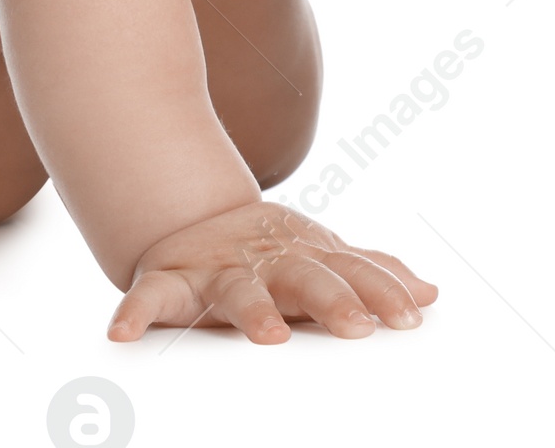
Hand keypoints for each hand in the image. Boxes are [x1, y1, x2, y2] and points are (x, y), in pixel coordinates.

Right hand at [107, 200, 438, 342]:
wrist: (193, 216)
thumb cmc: (269, 251)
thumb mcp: (322, 254)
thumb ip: (371, 272)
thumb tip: (432, 292)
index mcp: (306, 256)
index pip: (352, 273)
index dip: (381, 292)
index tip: (413, 316)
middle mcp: (265, 260)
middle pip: (304, 278)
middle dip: (332, 300)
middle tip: (358, 327)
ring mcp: (217, 269)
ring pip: (236, 291)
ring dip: (252, 312)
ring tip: (269, 337)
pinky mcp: (168, 281)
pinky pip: (149, 298)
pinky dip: (135, 312)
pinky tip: (122, 334)